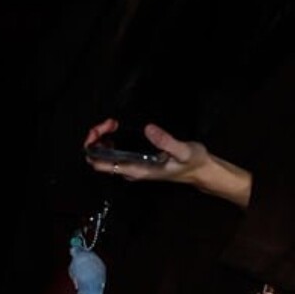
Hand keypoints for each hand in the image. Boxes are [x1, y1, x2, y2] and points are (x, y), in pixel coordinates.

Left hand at [83, 121, 251, 205]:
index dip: (94, 146)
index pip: (100, 164)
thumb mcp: (183, 151)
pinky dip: (111, 140)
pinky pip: (115, 153)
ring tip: (113, 123)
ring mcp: (132, 167)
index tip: (102, 130)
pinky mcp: (136, 161)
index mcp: (136, 170)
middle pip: (99, 159)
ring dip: (103, 139)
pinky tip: (118, 129)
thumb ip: (166, 141)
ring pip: (105, 155)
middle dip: (97, 139)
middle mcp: (130, 170)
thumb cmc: (192, 163)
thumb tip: (149, 129)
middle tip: (110, 122)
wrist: (200, 171)